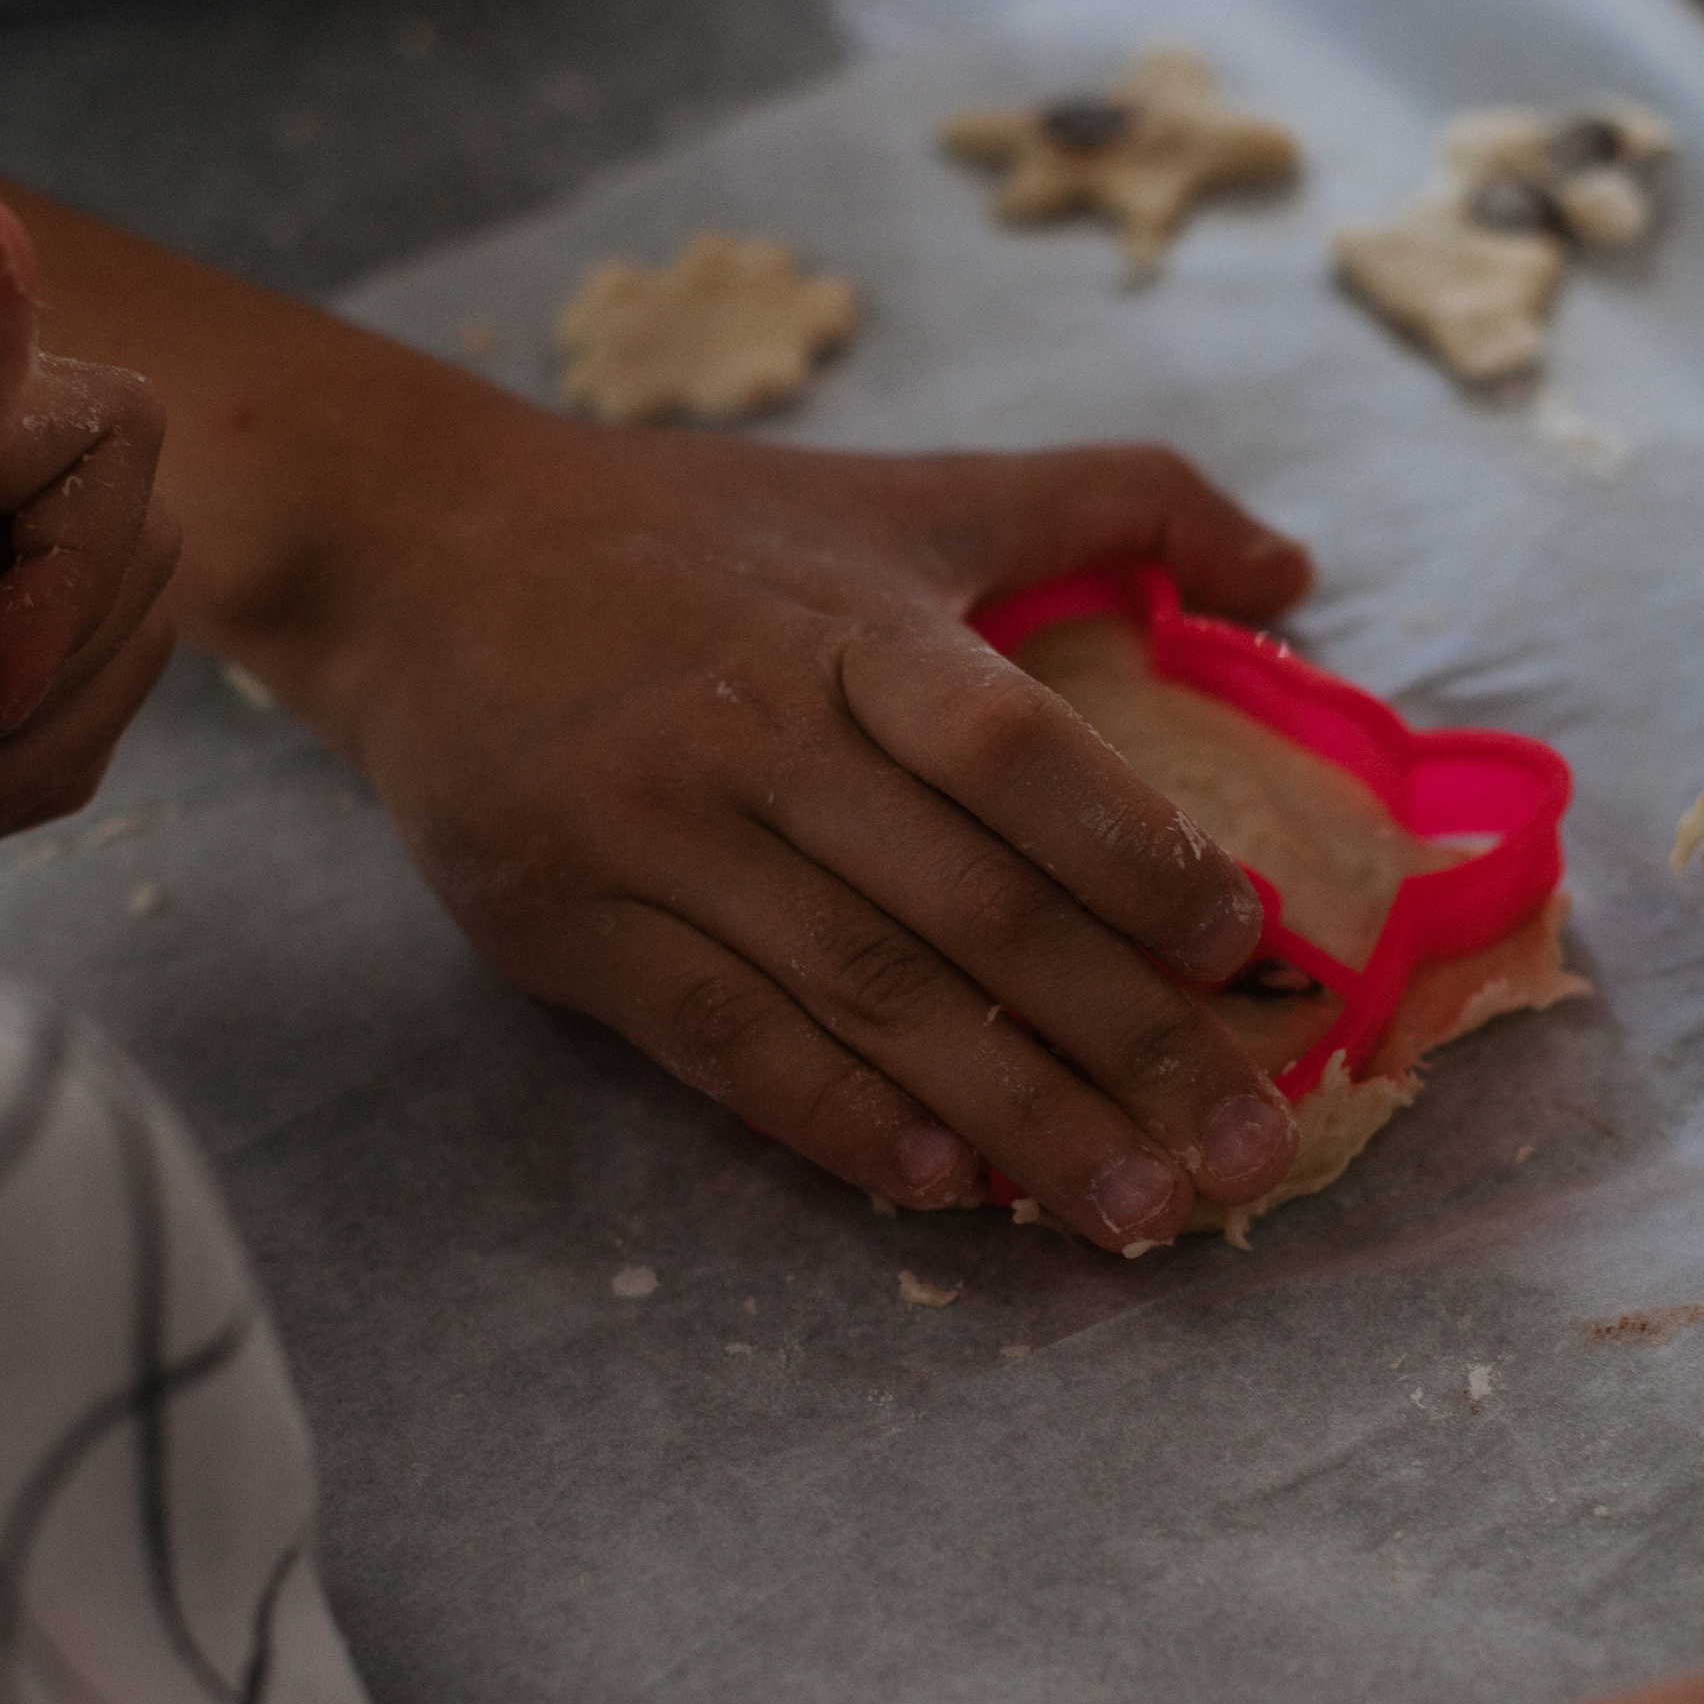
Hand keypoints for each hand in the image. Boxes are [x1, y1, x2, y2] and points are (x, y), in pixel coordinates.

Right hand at [286, 417, 1316, 1248]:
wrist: (410, 551)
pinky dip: (840, 1120)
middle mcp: (756, 730)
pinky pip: (724, 1042)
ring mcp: (653, 836)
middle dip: (1121, 1037)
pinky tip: (946, 1185)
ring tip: (1136, 1210)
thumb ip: (1106, 505)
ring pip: (862, 996)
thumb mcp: (899, 494)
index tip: (1246, 946)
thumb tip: (1292, 572)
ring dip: (1013, 1116)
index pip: (1012, 747)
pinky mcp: (567, 925)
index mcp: (851, 622)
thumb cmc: (688, 535)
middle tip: (1248, 1145)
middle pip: (963, 904)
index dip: (1130, 849)